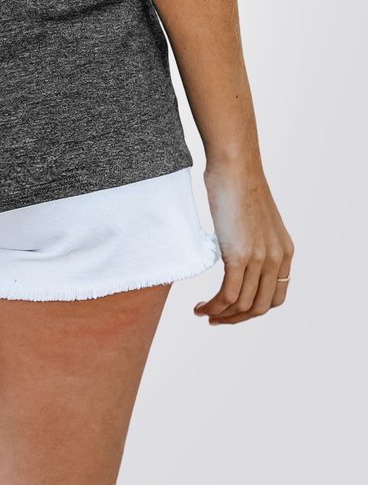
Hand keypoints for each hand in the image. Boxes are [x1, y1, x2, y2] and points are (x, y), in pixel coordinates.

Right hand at [193, 159, 294, 324]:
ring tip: (203, 312)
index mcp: (284, 252)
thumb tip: (235, 248)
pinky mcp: (240, 255)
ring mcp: (260, 258)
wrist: (234, 165)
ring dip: (222, 315)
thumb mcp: (254, 218)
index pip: (275, 296)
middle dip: (236, 318)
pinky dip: (214, 306)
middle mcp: (277, 259)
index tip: (233, 309)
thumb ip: (252, 239)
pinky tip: (201, 306)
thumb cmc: (237, 183)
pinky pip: (229, 294)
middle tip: (215, 319)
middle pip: (260, 306)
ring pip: (243, 304)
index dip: (253, 308)